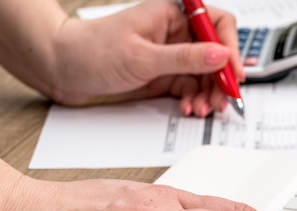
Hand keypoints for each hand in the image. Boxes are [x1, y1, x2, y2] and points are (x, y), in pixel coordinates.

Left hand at [49, 0, 243, 116]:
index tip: (233, 74)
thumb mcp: (142, 57)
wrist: (63, 69)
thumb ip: (184, 58)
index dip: (230, 48)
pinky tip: (189, 108)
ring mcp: (171, 55)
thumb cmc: (92, 50)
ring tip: (202, 109)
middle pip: (215, 53)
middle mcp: (175, 33)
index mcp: (172, 14)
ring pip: (205, 74)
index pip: (217, 24)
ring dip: (208, 93)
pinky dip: (193, 99)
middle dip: (220, 78)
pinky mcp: (164, 75)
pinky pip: (190, 87)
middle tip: (222, 100)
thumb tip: (220, 55)